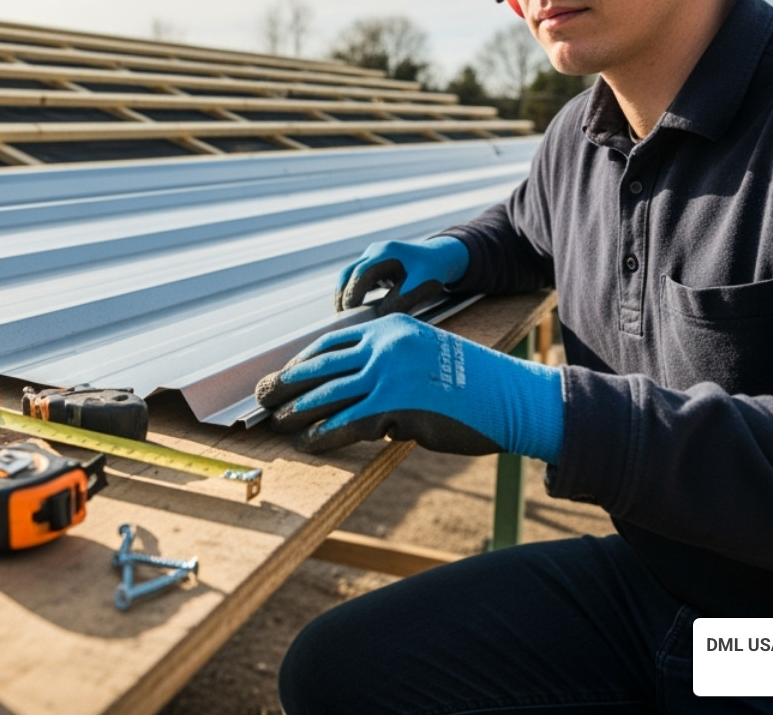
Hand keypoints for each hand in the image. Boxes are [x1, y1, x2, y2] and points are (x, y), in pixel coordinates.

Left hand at [254, 313, 563, 459]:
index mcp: (390, 327)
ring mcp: (387, 375)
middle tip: (260, 396)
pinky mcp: (394, 407)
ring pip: (326, 396)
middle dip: (285, 384)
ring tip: (277, 423)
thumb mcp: (425, 355)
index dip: (302, 360)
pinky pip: (345, 424)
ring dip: (296, 413)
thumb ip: (389, 364)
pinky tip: (310, 444)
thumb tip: (355, 392)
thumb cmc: (471, 383)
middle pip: (319, 366)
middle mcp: (383, 346)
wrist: (511, 396)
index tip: (285, 373)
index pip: (331, 342)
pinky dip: (323, 436)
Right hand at [334, 236, 469, 314]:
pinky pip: (356, 277)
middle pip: (348, 272)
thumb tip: (377, 318)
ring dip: (344, 294)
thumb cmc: (432, 271)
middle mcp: (375, 251)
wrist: (440, 256)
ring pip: (349, 274)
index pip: (361, 273)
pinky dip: (352, 291)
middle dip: (342, 295)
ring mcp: (372, 255)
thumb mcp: (420, 287)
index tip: (350, 313)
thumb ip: (400, 302)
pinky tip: (354, 308)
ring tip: (345, 315)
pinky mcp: (373, 263)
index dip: (353, 294)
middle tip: (341, 317)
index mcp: (386, 253)